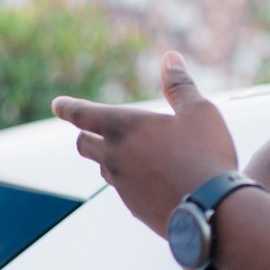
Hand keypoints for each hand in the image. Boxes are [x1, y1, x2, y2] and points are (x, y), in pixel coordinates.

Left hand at [53, 53, 238, 237]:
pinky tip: (149, 181)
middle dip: (84, 134)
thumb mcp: (199, 111)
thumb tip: (170, 58)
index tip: (57, 104)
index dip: (68, 107)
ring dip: (110, 159)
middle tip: (86, 130)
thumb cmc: (206, 155)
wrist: (212, 211)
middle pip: (85, 144)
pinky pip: (125, 190)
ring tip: (127, 154)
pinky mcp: (134, 209)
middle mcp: (114, 157)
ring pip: (104, 168)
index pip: (83, 114)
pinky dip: (131, 181)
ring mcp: (121, 186)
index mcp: (124, 127)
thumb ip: (179, 85)